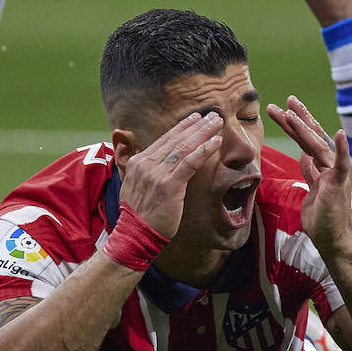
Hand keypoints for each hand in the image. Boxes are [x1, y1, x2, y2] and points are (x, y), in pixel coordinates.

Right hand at [118, 111, 222, 238]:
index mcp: (138, 162)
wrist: (134, 235)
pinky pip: (190, 162)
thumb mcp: (135, 186)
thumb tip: (159, 163)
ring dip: (203, 132)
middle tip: (212, 115)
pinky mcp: (169, 185)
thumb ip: (147, 172)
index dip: (181, 127)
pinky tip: (216, 141)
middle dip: (196, 125)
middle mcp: (146, 164)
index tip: (195, 118)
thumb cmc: (139, 215)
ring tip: (217, 123)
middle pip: (176, 139)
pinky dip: (204, 149)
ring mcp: (157, 174)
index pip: (164, 140)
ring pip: (184, 147)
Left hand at [267, 96, 351, 258]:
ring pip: (317, 145)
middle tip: (286, 100)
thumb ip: (310, 173)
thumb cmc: (324, 221)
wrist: (335, 242)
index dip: (296, 125)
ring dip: (303, 127)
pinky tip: (340, 134)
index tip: (284, 110)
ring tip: (289, 110)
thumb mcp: (311, 191)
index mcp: (322, 168)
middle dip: (298, 118)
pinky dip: (342, 149)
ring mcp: (335, 174)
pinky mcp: (338, 185)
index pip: (306, 141)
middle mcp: (330, 167)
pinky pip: (341, 164)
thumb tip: (304, 157)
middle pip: (312, 137)